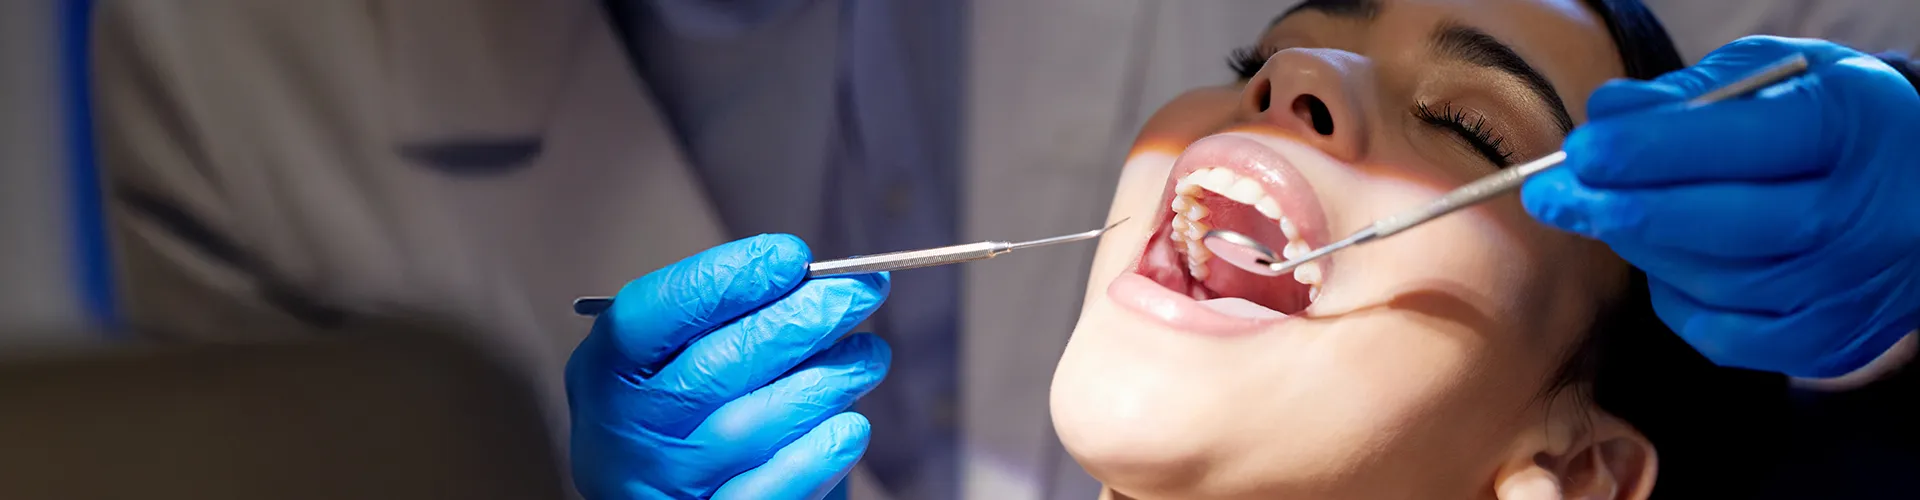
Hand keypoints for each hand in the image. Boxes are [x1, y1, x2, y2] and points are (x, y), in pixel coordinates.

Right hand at [566, 235, 890, 498]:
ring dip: (826, 381)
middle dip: (800, 321)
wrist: (665, 498)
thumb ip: (721, 321)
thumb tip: (808, 280)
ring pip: (753, 426)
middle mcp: (625, 434)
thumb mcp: (670, 359)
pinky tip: (851, 426)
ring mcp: (664, 486)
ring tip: (868, 356)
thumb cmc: (680, 412)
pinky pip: (770, 491)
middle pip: (715, 368)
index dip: (724, 280)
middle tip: (860, 292)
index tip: (791, 255)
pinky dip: (818, 455)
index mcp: (605, 373)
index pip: (652, 316)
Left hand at [1522, 36, 1919, 377]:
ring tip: (1606, 211)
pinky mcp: (1822, 342)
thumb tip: (1606, 115)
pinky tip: (1666, 259)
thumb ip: (1691, 95)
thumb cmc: (1827, 124)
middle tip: (1550, 195)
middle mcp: (1857, 217)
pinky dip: (1675, 295)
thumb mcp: (1776, 78)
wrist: (1913, 195)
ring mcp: (1843, 289)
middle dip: (1622, 209)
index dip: (1653, 150)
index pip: (1743, 144)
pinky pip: (1719, 332)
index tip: (1582, 150)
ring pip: (1713, 282)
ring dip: (1642, 247)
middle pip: (1726, 225)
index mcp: (1847, 130)